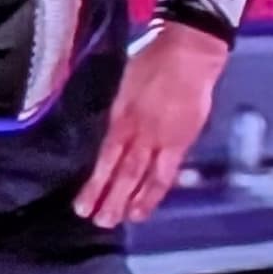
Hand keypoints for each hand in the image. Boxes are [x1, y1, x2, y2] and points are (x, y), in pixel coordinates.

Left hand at [75, 24, 226, 227]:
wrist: (189, 52)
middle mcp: (138, 130)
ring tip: (118, 221)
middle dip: (107, 198)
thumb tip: (109, 129)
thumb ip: (117, 109)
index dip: (95, 182)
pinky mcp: (181, 141)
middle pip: (121, 171)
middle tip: (96, 221)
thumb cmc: (153, 58)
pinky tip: (146, 207)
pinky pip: (166, 173)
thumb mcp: (124, 81)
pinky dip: (155, 192)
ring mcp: (160, 138)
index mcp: (120, 114)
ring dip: (129, 201)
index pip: (105, 156)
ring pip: (142, 176)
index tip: (83, 202)